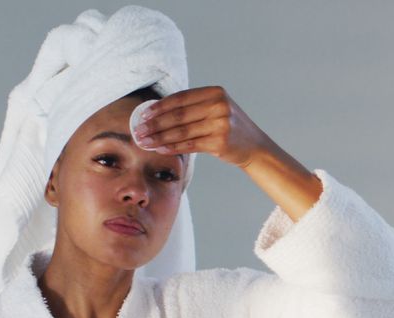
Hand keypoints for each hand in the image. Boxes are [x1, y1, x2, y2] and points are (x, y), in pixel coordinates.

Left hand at [132, 86, 269, 167]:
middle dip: (155, 124)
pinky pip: (190, 145)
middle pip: (178, 115)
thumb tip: (155, 112)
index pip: (180, 98)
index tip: (143, 115)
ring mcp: (221, 124)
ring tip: (144, 142)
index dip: (159, 106)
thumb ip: (193, 107)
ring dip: (159, 137)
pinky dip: (172, 147)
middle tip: (138, 130)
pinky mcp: (220, 142)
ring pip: (181, 131)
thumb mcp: (216, 109)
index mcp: (216, 93)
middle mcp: (219, 106)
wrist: (254, 147)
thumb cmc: (229, 127)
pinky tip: (160, 148)